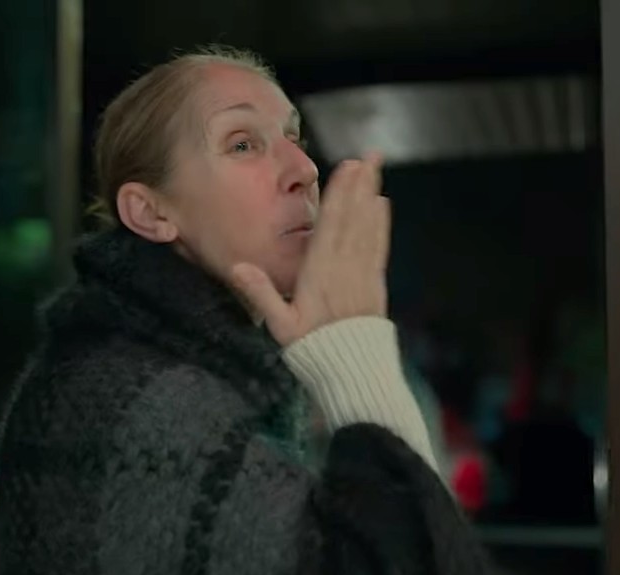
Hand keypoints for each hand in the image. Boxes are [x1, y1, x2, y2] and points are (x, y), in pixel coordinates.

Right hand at [231, 153, 389, 346]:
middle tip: (369, 156)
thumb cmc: (312, 350)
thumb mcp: (280, 326)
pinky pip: (378, 246)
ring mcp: (363, 274)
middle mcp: (345, 268)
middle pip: (353, 219)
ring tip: (376, 169)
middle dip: (360, 186)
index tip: (347, 167)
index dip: (339, 195)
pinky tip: (382, 204)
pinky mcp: (375, 284)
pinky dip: (380, 223)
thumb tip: (237, 267)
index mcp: (320, 273)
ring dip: (372, 195)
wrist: (352, 373)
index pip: (331, 226)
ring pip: (368, 228)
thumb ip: (261, 294)